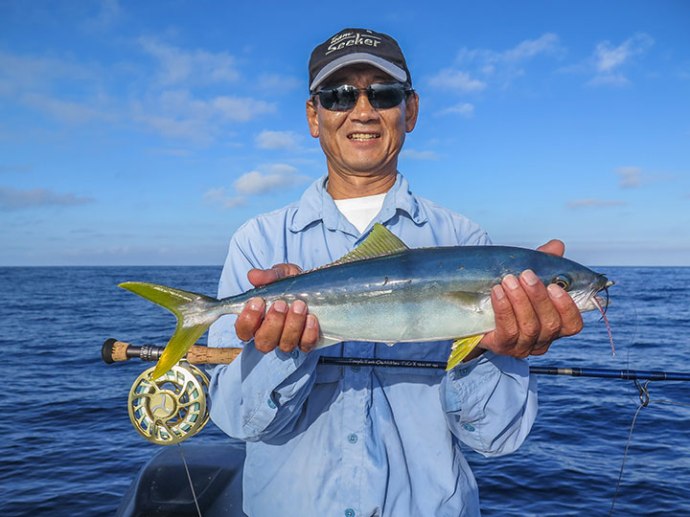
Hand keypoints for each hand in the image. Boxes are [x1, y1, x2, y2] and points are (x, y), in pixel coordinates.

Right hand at [234, 264, 319, 353]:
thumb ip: (268, 276)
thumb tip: (253, 275)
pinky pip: (305, 345)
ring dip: (292, 326)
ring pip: (284, 346)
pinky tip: (311, 318)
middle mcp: (270, 336)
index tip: (257, 302)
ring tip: (299, 305)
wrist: (316, 287)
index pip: (243, 330)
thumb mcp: (281, 275)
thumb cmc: (291, 284)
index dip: (248, 320)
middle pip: (263, 343)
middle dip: (272, 323)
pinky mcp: (306, 343)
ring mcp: (288, 341)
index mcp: (256, 321)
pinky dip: (308, 333)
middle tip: (281, 304)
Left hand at [479, 239, 583, 357]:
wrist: (478, 312)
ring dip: (520, 300)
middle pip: (550, 324)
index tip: (554, 286)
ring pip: (529, 327)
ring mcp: (523, 346)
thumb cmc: (510, 293)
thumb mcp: (527, 277)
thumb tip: (557, 246)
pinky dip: (504, 309)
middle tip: (526, 275)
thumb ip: (544, 262)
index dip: (567, 307)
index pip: (573, 324)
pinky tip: (497, 292)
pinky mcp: (502, 346)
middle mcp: (543, 339)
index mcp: (556, 324)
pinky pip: (508, 330)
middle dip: (539, 297)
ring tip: (508, 280)